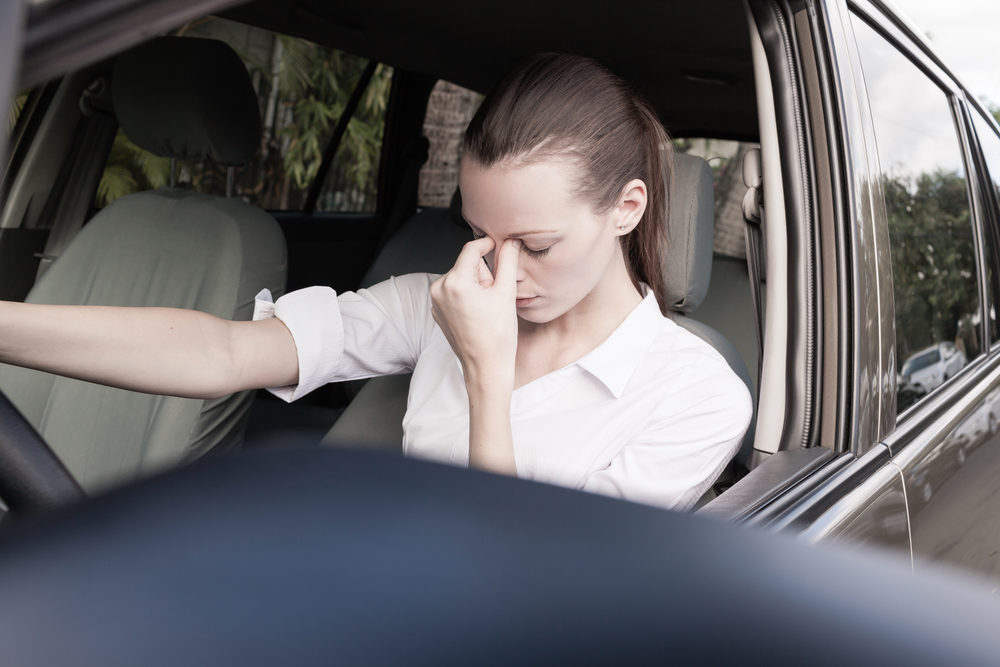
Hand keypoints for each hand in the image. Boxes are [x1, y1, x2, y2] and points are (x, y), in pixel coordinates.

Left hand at [430, 237, 519, 387]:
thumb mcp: (506, 293)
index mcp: (455, 282)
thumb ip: (508, 261)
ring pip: (460, 279)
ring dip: (475, 286)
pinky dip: (466, 297)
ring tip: (487, 309)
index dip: (488, 243)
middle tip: (495, 297)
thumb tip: (511, 241)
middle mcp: (439, 289)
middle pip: (466, 266)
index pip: (471, 249)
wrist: (486, 368)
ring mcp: (435, 302)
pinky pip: (454, 294)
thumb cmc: (497, 335)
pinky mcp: (437, 312)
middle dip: (483, 275)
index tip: (501, 244)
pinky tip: (477, 315)